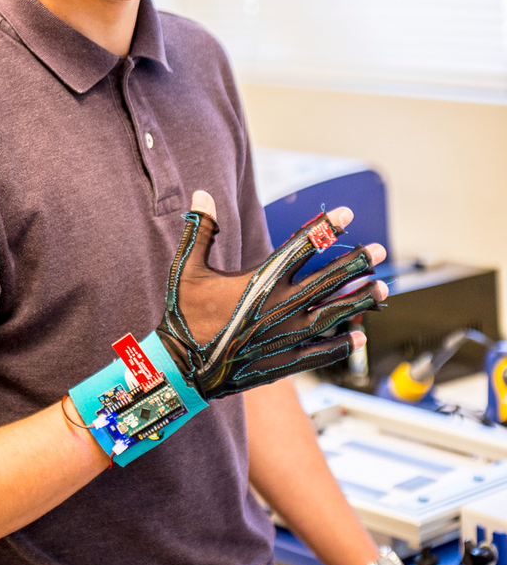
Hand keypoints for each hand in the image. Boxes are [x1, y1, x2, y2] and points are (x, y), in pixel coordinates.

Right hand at [156, 190, 386, 398]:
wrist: (182, 370)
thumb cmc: (184, 317)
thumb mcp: (187, 270)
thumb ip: (201, 231)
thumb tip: (201, 194)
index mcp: (259, 281)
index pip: (301, 247)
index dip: (325, 227)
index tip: (346, 214)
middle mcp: (279, 306)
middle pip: (328, 279)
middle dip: (356, 262)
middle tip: (379, 250)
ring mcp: (286, 336)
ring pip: (334, 314)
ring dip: (360, 300)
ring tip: (382, 288)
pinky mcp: (285, 362)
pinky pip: (323, 352)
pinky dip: (343, 343)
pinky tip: (361, 335)